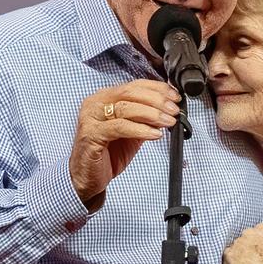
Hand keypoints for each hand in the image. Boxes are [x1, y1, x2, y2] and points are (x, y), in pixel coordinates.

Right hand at [69, 79, 180, 206]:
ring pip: (126, 108)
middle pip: (130, 92)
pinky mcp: (91, 134)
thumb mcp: (133, 131)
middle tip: (174, 109)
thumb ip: (146, 117)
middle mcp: (96, 103)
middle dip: (157, 100)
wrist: (88, 178)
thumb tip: (169, 107)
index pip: (134, 85)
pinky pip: (120, 127)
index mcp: (105, 97)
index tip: (175, 96)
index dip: (157, 88)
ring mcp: (91, 117)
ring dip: (152, 114)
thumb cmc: (108, 153)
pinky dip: (141, 130)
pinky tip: (155, 134)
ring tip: (168, 122)